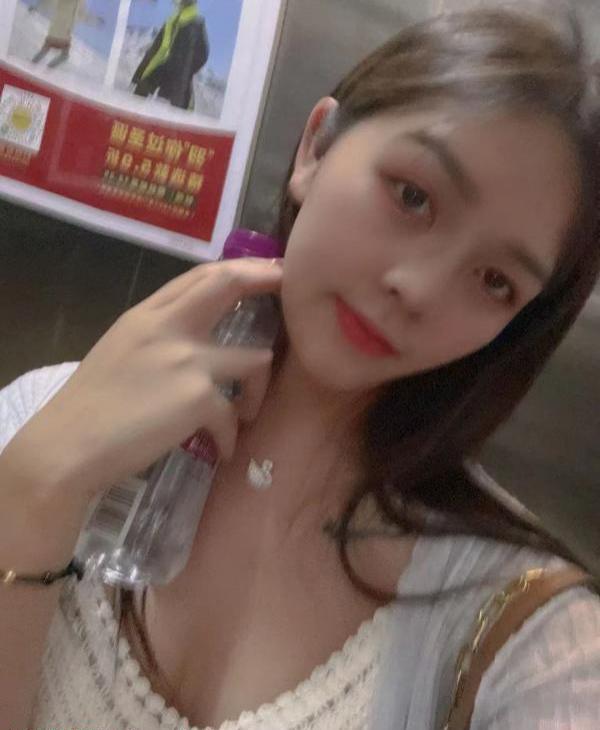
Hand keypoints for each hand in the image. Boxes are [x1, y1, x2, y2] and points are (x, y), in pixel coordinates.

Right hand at [9, 258, 282, 499]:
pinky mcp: (198, 397)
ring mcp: (187, 359)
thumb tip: (197, 337)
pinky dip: (231, 436)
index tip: (267, 269)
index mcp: (147, 315)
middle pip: (227, 284)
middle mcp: (169, 327)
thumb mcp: (121, 351)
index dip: (240, 268)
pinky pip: (234, 414)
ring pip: (256, 361)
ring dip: (257, 392)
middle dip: (266, 281)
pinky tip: (221, 450)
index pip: (199, 275)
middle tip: (290, 291)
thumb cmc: (91, 405)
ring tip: (244, 415)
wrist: (69, 445)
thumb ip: (158, 336)